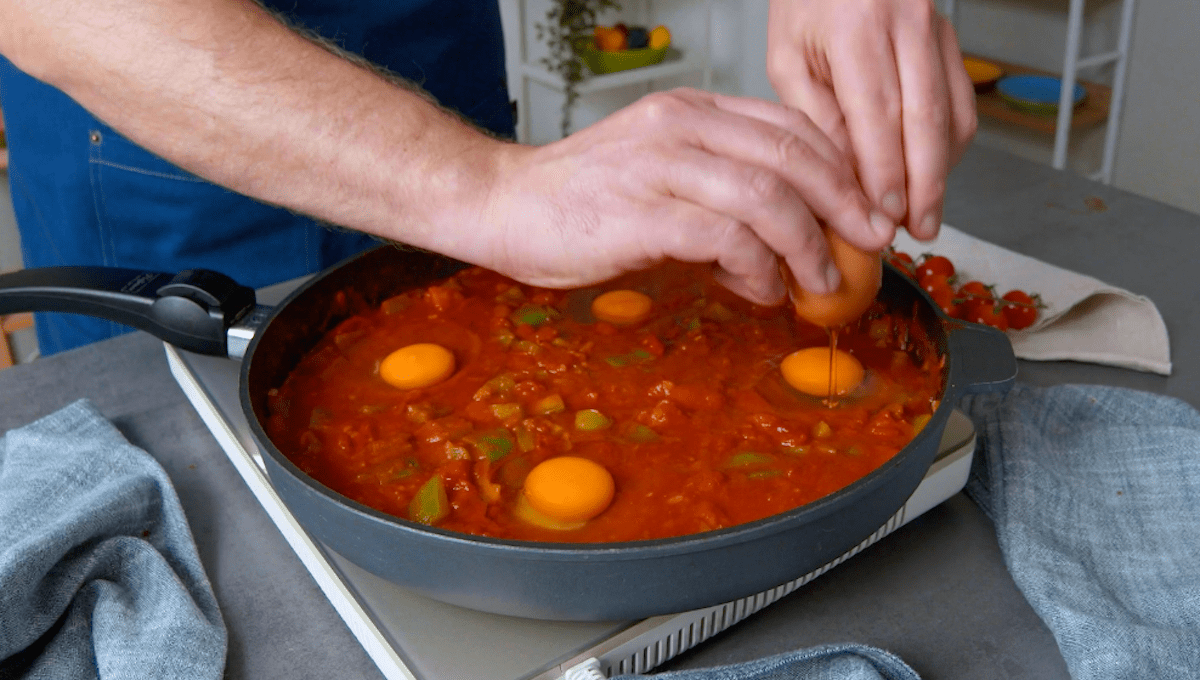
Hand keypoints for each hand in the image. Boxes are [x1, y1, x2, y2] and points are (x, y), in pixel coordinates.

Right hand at [474, 88, 894, 304]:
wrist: (501, 205)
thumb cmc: (580, 199)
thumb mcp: (660, 175)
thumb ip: (719, 195)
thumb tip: (781, 245)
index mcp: (692, 112)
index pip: (789, 126)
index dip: (840, 169)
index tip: (863, 210)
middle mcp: (681, 127)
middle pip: (792, 156)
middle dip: (844, 205)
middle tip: (868, 245)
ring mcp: (660, 166)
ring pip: (768, 195)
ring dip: (807, 246)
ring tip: (817, 282)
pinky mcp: (641, 213)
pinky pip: (726, 237)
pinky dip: (759, 268)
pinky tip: (760, 290)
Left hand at [766, 0, 976, 239]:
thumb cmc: (805, 4)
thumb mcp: (789, 58)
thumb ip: (816, 118)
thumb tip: (846, 180)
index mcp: (856, 26)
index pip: (878, 113)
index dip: (886, 171)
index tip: (885, 215)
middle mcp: (906, 22)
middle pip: (927, 118)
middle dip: (925, 184)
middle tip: (918, 228)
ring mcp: (937, 28)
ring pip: (953, 113)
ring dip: (941, 171)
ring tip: (923, 213)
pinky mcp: (951, 39)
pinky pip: (961, 101)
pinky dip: (948, 145)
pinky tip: (929, 173)